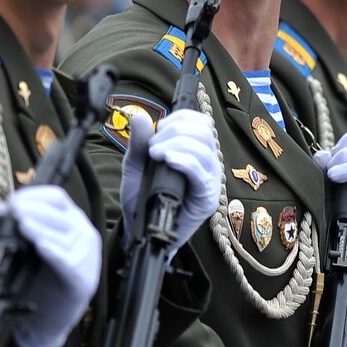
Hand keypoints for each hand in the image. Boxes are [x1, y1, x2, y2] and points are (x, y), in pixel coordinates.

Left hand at [0, 185, 99, 346]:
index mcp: (73, 222)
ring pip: (64, 236)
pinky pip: (68, 262)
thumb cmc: (38, 281)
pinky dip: (54, 253)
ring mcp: (87, 258)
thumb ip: (16, 226)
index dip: (33, 195)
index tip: (11, 201)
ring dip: (40, 228)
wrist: (46, 321)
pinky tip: (41, 247)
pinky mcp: (82, 280)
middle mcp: (84, 236)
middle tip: (12, 211)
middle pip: (59, 214)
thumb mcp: (27, 247)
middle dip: (33, 210)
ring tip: (21, 225)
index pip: (57, 198)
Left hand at [120, 109, 220, 256]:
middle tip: (152, 147)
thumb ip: (138, 142)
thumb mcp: (136, 166)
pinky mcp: (207, 198)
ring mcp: (210, 180)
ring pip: (204, 148)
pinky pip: (202, 173)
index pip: (200, 121)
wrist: (141, 230)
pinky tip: (169, 160)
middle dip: (175, 130)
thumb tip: (138, 116)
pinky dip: (185, 161)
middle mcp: (207, 162)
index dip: (179, 118)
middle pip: (204, 130)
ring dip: (176, 144)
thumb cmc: (143, 198)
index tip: (157, 130)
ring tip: (155, 156)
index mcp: (195, 150)